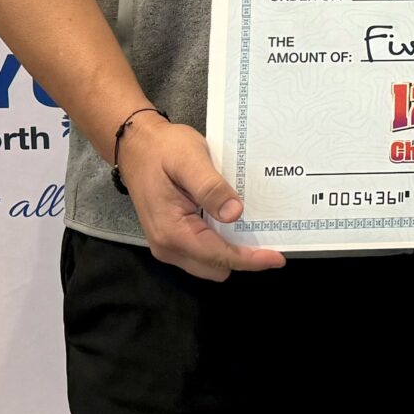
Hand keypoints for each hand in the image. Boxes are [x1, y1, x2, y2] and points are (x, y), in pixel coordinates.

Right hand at [119, 115, 284, 280]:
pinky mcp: (170, 239)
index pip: (219, 256)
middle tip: (267, 236)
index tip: (278, 258)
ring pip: (210, 265)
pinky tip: (231, 224)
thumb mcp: (190, 159)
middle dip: (242, 258)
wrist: (136, 145)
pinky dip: (219, 245)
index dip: (250, 259)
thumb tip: (235, 214)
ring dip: (231, 252)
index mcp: (172, 231)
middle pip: (216, 268)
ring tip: (252, 229)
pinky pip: (201, 253)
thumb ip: (211, 188)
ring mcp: (166, 245)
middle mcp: (167, 246)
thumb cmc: (163, 149)